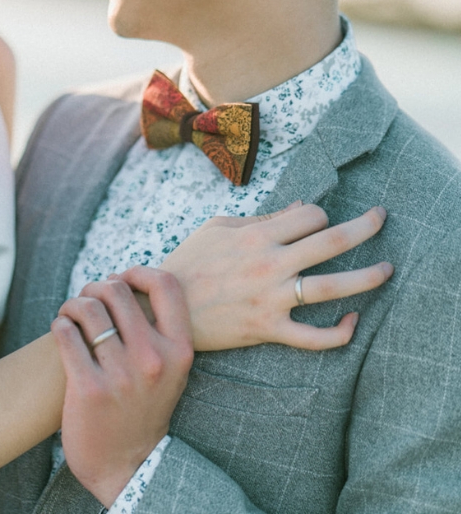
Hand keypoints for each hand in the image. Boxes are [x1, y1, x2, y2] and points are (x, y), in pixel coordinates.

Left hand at [51, 269, 192, 506]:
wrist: (127, 466)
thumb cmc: (142, 408)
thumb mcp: (168, 370)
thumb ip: (158, 330)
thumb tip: (124, 279)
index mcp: (179, 351)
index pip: (165, 285)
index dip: (137, 270)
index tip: (120, 278)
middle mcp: (154, 359)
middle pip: (117, 289)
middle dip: (95, 287)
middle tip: (86, 301)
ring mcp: (122, 374)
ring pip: (87, 307)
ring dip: (72, 304)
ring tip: (70, 316)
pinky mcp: (89, 387)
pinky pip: (65, 332)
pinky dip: (58, 325)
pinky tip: (61, 333)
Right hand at [160, 203, 390, 350]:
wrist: (158, 306)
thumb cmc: (188, 262)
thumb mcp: (217, 229)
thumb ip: (261, 219)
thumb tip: (301, 208)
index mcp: (256, 235)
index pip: (310, 215)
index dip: (320, 215)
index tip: (317, 221)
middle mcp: (269, 264)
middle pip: (333, 241)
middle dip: (366, 226)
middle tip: (382, 219)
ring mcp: (271, 299)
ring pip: (333, 287)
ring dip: (368, 277)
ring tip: (386, 270)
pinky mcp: (268, 329)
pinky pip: (314, 336)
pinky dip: (339, 332)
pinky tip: (352, 321)